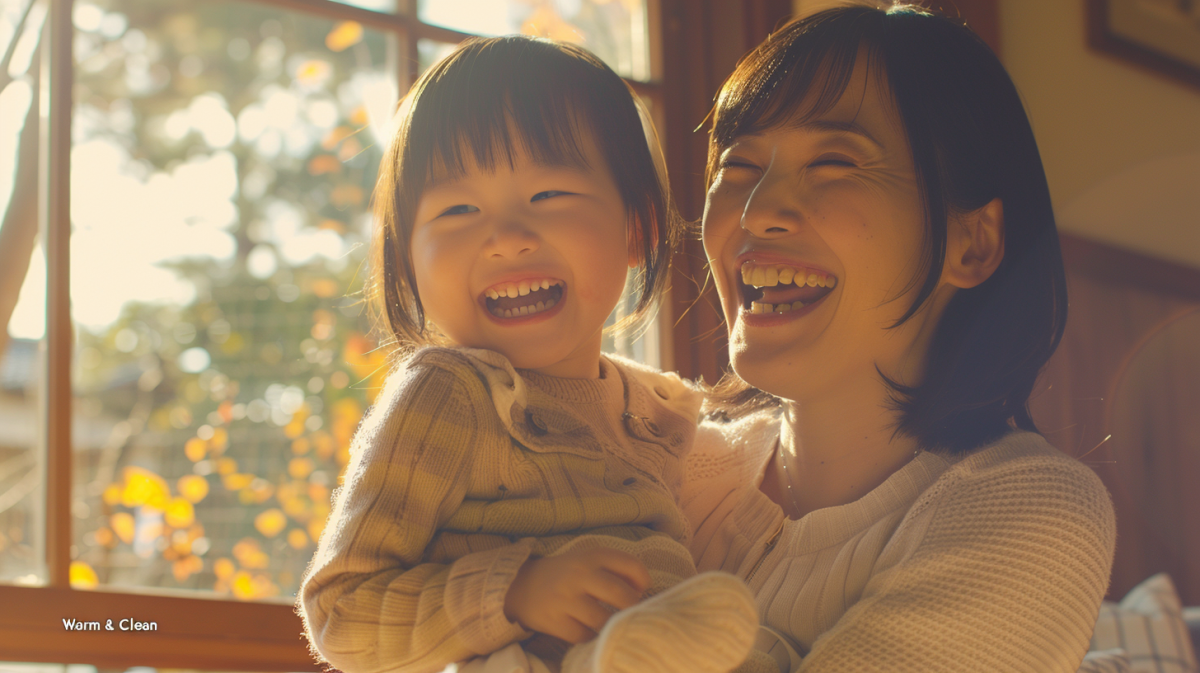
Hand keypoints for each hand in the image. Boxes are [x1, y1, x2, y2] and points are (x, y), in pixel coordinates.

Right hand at [503, 546, 650, 643]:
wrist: (521, 585)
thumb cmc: (567, 574)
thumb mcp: (590, 561)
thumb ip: (618, 569)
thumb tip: (645, 592)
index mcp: (593, 556)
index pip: (632, 566)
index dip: (643, 582)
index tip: (639, 591)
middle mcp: (580, 574)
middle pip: (622, 597)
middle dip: (631, 608)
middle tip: (627, 612)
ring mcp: (565, 598)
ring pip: (603, 620)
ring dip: (608, 625)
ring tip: (604, 621)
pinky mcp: (553, 621)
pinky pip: (583, 636)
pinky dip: (588, 636)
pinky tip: (584, 628)